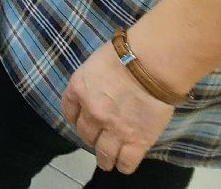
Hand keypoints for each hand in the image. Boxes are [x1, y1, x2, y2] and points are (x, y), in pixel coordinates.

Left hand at [61, 42, 176, 173]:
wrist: (151, 64)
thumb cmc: (126, 54)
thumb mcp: (96, 63)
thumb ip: (92, 82)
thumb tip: (98, 90)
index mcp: (79, 89)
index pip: (69, 112)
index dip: (77, 120)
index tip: (83, 123)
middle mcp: (91, 112)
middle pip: (85, 135)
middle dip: (92, 138)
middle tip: (100, 138)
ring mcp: (113, 129)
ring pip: (103, 155)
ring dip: (105, 159)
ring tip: (108, 161)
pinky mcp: (136, 141)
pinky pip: (125, 163)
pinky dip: (123, 165)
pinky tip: (124, 163)